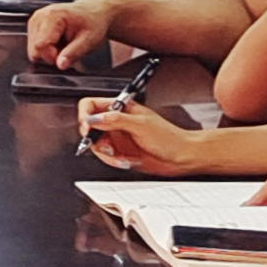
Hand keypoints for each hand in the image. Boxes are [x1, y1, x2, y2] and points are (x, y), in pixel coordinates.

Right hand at [27, 0, 127, 67]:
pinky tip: (59, 41)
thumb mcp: (88, 41)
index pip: (40, 46)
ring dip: (49, 52)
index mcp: (52, 16)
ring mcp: (36, 20)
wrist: (94, 12)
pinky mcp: (35, 25)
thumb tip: (60, 65)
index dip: (52, 56)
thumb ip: (72, 53)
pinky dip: (47, 48)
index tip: (66, 56)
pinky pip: (35, 46)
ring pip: (33, 49)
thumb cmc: (93, 23)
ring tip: (64, 44)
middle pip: (35, 49)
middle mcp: (40, 16)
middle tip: (67, 49)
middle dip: (50, 56)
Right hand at [77, 96, 212, 175]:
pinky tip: (126, 160)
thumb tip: (93, 119)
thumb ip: (115, 120)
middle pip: (89, 127)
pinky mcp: (119, 152)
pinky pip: (106, 157)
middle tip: (105, 146)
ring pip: (96, 144)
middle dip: (95, 139)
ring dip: (106, 154)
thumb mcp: (140, 125)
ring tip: (120, 156)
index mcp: (121, 108)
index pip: (91, 105)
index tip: (87, 127)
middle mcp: (116, 121)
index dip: (85, 115)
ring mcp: (117, 137)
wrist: (181, 157)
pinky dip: (113, 161)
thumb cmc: (169, 137)